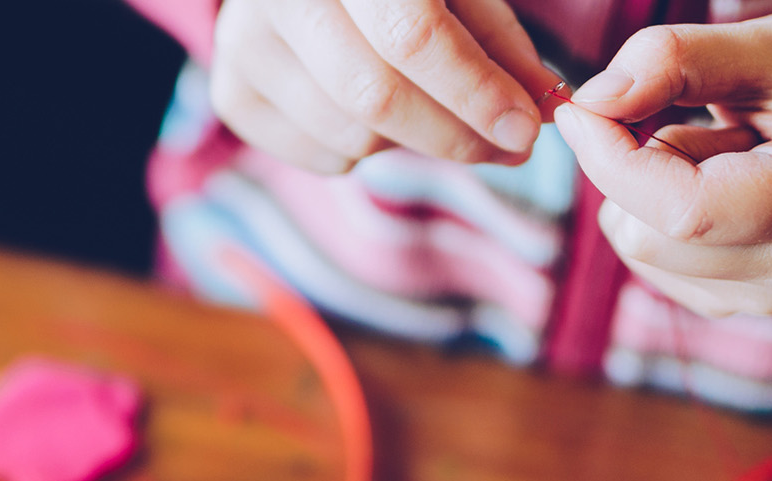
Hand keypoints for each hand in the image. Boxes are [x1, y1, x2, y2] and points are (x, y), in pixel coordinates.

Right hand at [209, 0, 561, 173]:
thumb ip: (497, 41)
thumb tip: (539, 111)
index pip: (411, 34)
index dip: (473, 90)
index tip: (525, 128)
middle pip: (373, 95)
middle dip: (455, 134)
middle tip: (509, 147)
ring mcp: (243, 43)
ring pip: (351, 133)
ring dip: (414, 140)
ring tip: (435, 106)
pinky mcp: (232, 92)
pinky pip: (324, 155)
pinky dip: (369, 149)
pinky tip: (374, 108)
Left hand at [553, 12, 771, 317]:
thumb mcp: (767, 44)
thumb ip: (677, 59)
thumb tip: (593, 100)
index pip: (684, 211)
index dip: (613, 160)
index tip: (581, 108)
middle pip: (648, 235)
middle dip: (631, 167)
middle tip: (681, 115)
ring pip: (640, 250)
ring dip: (647, 190)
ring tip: (717, 150)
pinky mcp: (738, 302)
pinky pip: (648, 262)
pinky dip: (654, 215)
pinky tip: (713, 183)